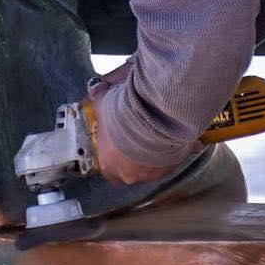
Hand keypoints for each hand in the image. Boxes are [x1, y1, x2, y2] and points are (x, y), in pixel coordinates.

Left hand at [86, 63, 198, 185]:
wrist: (153, 118)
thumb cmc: (125, 116)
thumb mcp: (105, 104)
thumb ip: (98, 97)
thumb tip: (95, 88)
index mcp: (109, 165)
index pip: (108, 171)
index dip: (112, 158)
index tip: (115, 148)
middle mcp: (129, 175)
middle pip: (129, 171)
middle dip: (131, 157)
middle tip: (134, 140)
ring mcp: (149, 174)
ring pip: (148, 169)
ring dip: (149, 156)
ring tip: (150, 138)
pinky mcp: (168, 168)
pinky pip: (166, 163)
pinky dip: (165, 154)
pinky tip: (164, 140)